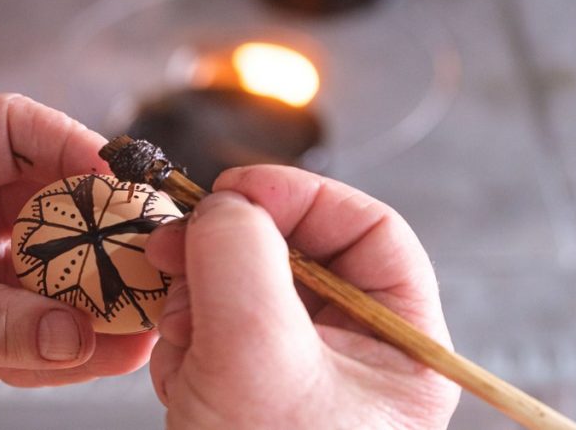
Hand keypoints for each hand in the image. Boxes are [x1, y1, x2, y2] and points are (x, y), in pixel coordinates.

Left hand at [0, 94, 155, 428]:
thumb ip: (1, 322)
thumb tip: (83, 328)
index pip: (2, 128)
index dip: (63, 140)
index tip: (113, 175)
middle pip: (36, 199)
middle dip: (92, 224)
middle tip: (144, 247)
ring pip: (41, 269)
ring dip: (90, 291)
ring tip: (141, 311)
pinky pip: (31, 329)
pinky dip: (69, 343)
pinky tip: (108, 353)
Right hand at [144, 165, 460, 428]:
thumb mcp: (258, 359)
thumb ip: (241, 260)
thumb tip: (220, 207)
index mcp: (401, 347)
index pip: (370, 231)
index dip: (303, 197)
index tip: (233, 191)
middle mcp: (354, 353)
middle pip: (297, 250)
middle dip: (230, 248)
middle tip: (175, 247)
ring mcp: (297, 370)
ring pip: (243, 283)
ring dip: (198, 296)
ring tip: (183, 341)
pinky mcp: (247, 384)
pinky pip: (212, 323)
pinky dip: (185, 336)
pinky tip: (181, 377)